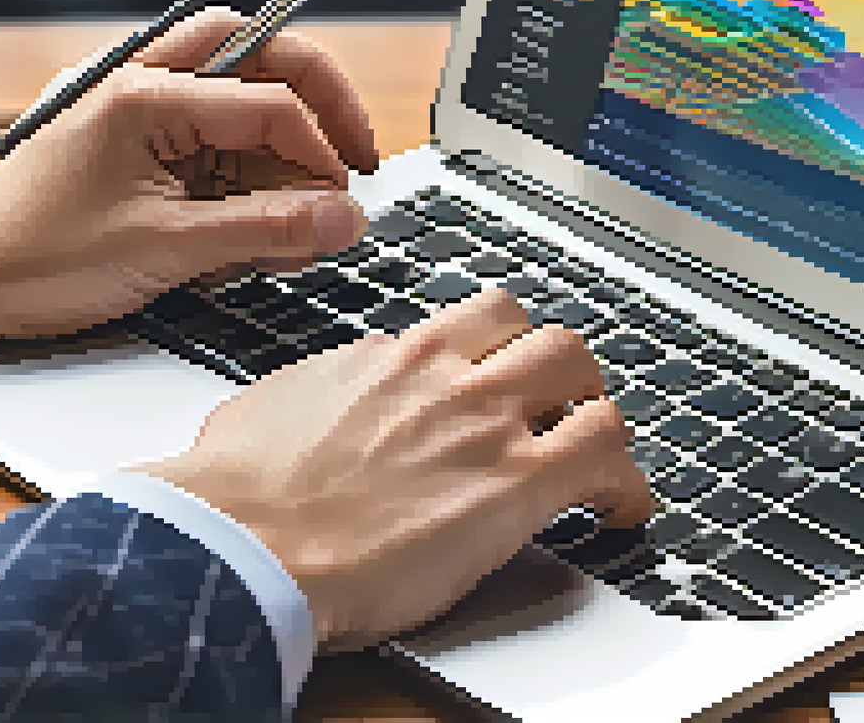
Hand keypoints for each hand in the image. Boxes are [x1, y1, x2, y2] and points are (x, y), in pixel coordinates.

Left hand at [0, 7, 379, 354]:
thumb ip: (266, 230)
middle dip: (315, 98)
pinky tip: (250, 216)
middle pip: (257, 52)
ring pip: (232, 88)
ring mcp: (129, 107)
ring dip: (276, 137)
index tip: (344, 202)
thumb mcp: (168, 250)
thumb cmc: (36, 260)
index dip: (320, 153)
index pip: (268, 102)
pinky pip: (203, 133)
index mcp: (143, 95)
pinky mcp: (126, 141)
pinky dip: (238, 167)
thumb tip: (343, 218)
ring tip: (298, 203)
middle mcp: (137, 83)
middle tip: (353, 150)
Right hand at [126, 288, 654, 652]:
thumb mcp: (276, 404)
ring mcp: (486, 424)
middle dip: (559, 372)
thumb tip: (335, 389)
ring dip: (598, 412)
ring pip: (583, 374)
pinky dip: (627, 484)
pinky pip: (607, 458)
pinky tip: (621, 510)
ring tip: (598, 455)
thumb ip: (326, 386)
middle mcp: (446, 377)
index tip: (502, 375)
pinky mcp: (515, 485)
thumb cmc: (236, 493)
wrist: (240, 541)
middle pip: (540, 335)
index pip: (475, 322)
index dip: (500, 350)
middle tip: (560, 410)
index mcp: (390, 358)